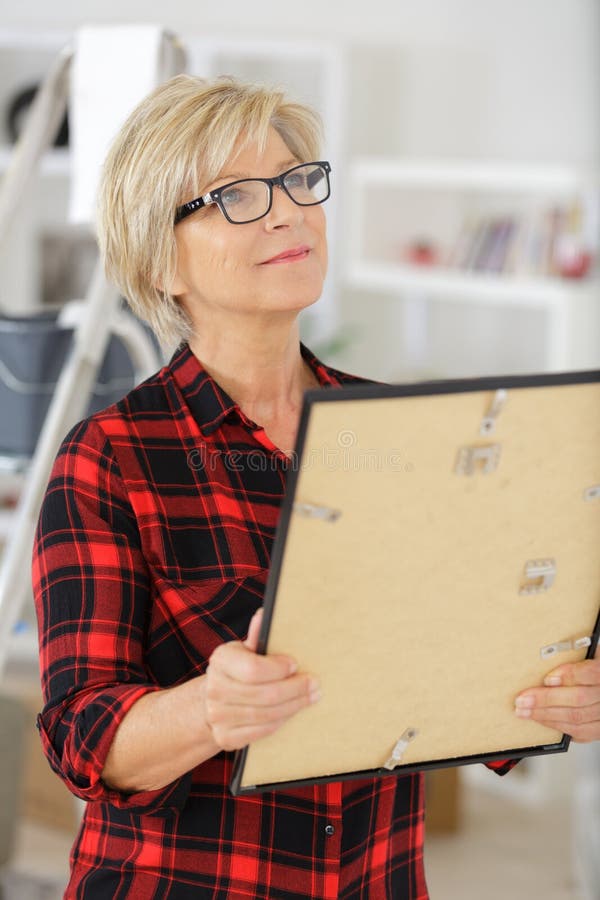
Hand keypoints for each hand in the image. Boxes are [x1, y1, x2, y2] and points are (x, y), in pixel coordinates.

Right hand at [203, 608, 319, 751]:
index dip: (278, 669)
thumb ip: (257, 636)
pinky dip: (281, 721)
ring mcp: (218, 716)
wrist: (212, 701)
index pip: (253, 669)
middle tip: (315, 684)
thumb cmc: (238, 670)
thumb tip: (265, 614)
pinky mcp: (225, 737)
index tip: (296, 665)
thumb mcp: (245, 650)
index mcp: (221, 660)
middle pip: (264, 694)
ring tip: (311, 697)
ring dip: (293, 706)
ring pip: (265, 714)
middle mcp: (215, 688)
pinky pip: (261, 732)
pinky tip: (293, 711)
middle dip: (295, 689)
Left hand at [515, 645, 599, 741]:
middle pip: (579, 698)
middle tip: (522, 699)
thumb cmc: (593, 668)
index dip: (568, 676)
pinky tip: (541, 720)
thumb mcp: (587, 655)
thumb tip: (545, 655)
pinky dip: (557, 726)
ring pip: (577, 718)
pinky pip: (579, 732)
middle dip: (546, 699)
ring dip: (546, 715)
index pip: (590, 673)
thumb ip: (572, 656)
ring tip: (524, 711)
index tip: (547, 679)